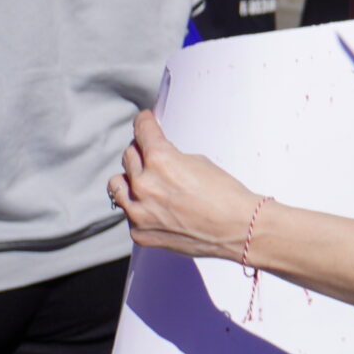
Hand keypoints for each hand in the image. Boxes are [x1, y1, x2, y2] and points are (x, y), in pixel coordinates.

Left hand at [108, 110, 261, 260]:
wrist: (236, 229)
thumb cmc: (225, 194)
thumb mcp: (198, 162)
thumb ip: (169, 157)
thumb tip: (156, 157)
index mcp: (160, 160)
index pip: (141, 131)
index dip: (144, 122)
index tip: (144, 120)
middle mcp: (143, 184)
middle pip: (129, 156)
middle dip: (141, 151)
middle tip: (152, 154)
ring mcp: (138, 212)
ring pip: (117, 184)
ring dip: (130, 179)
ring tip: (146, 181)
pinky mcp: (139, 232)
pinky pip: (129, 212)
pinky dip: (140, 206)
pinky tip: (158, 208)